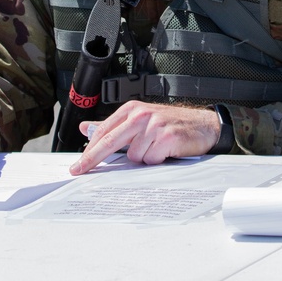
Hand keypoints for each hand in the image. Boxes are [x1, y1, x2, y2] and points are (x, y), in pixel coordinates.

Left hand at [68, 101, 220, 174]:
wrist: (203, 125)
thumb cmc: (170, 124)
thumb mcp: (139, 120)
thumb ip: (112, 126)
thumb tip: (85, 129)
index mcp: (132, 109)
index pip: (104, 131)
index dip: (89, 150)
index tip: (79, 164)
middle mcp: (141, 115)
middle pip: (110, 141)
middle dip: (93, 158)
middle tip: (80, 171)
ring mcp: (154, 125)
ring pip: (134, 156)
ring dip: (144, 158)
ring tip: (156, 149)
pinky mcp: (166, 137)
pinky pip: (151, 159)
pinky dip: (157, 160)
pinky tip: (165, 151)